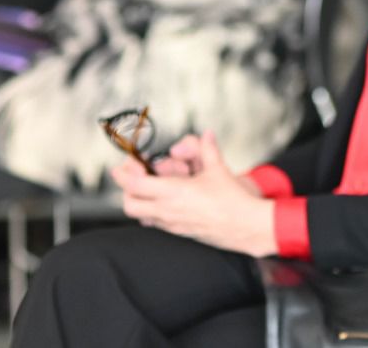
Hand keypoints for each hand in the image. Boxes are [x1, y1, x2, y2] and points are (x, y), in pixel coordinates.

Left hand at [112, 130, 276, 255]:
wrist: (244, 227)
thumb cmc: (232, 200)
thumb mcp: (219, 170)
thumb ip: (208, 149)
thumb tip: (207, 134)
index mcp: (173, 192)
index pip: (134, 184)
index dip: (123, 174)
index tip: (124, 164)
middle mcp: (167, 210)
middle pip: (129, 204)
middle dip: (126, 189)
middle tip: (135, 175)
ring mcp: (171, 224)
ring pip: (140, 215)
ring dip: (138, 200)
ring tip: (148, 187)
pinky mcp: (178, 232)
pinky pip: (154, 222)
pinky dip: (151, 211)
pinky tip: (164, 201)